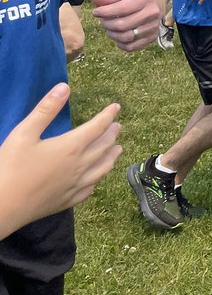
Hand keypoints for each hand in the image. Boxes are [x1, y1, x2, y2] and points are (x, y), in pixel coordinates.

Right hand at [0, 84, 122, 238]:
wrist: (2, 207)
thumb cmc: (10, 167)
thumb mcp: (24, 133)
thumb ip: (46, 110)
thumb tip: (65, 87)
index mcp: (71, 147)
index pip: (97, 127)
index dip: (108, 115)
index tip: (116, 107)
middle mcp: (80, 166)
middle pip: (104, 147)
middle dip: (112, 134)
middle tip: (117, 126)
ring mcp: (76, 186)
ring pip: (102, 169)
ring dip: (112, 157)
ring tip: (118, 150)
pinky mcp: (68, 201)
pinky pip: (90, 189)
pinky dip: (98, 179)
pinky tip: (96, 179)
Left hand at [90, 0, 163, 50]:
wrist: (152, 6)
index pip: (121, 9)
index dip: (105, 12)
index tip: (95, 12)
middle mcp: (152, 13)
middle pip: (122, 25)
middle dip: (107, 24)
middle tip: (103, 21)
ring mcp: (153, 27)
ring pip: (126, 37)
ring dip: (112, 34)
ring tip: (109, 28)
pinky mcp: (152, 38)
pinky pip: (131, 47)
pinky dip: (120, 44)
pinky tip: (118, 36)